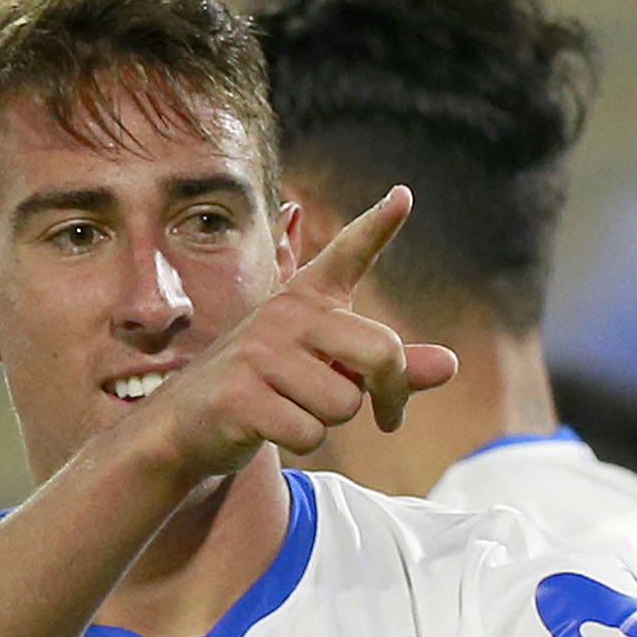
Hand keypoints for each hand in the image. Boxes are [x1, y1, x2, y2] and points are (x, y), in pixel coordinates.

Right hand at [119, 188, 454, 483]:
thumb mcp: (331, 373)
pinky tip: (270, 427)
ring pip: (345, 404)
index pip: (349, 253)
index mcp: (308, 298)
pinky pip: (309, 432)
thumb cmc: (271, 391)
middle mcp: (285, 314)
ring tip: (293, 408)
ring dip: (329, 422)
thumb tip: (450, 365)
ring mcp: (259, 353)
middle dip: (390, 393)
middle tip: (387, 416)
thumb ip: (389, 370)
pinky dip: (300, 442)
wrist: (187, 424)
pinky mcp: (241, 395)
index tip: (404, 195)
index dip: (378, 225)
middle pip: (381, 353)